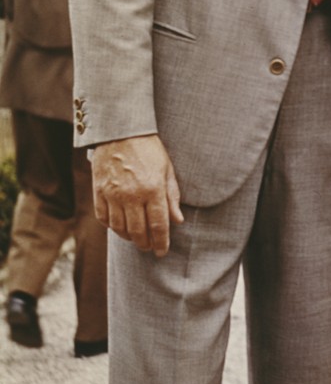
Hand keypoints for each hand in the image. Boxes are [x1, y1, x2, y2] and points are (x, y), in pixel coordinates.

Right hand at [91, 134, 183, 256]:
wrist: (120, 131)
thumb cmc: (148, 149)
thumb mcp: (167, 169)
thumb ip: (172, 196)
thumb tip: (177, 221)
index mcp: (152, 189)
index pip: (158, 225)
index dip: (161, 242)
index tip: (162, 252)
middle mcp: (131, 195)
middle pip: (138, 231)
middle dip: (145, 244)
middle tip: (149, 247)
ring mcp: (113, 194)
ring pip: (119, 228)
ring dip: (129, 238)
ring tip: (136, 239)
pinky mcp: (99, 191)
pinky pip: (104, 218)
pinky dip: (112, 227)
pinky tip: (119, 227)